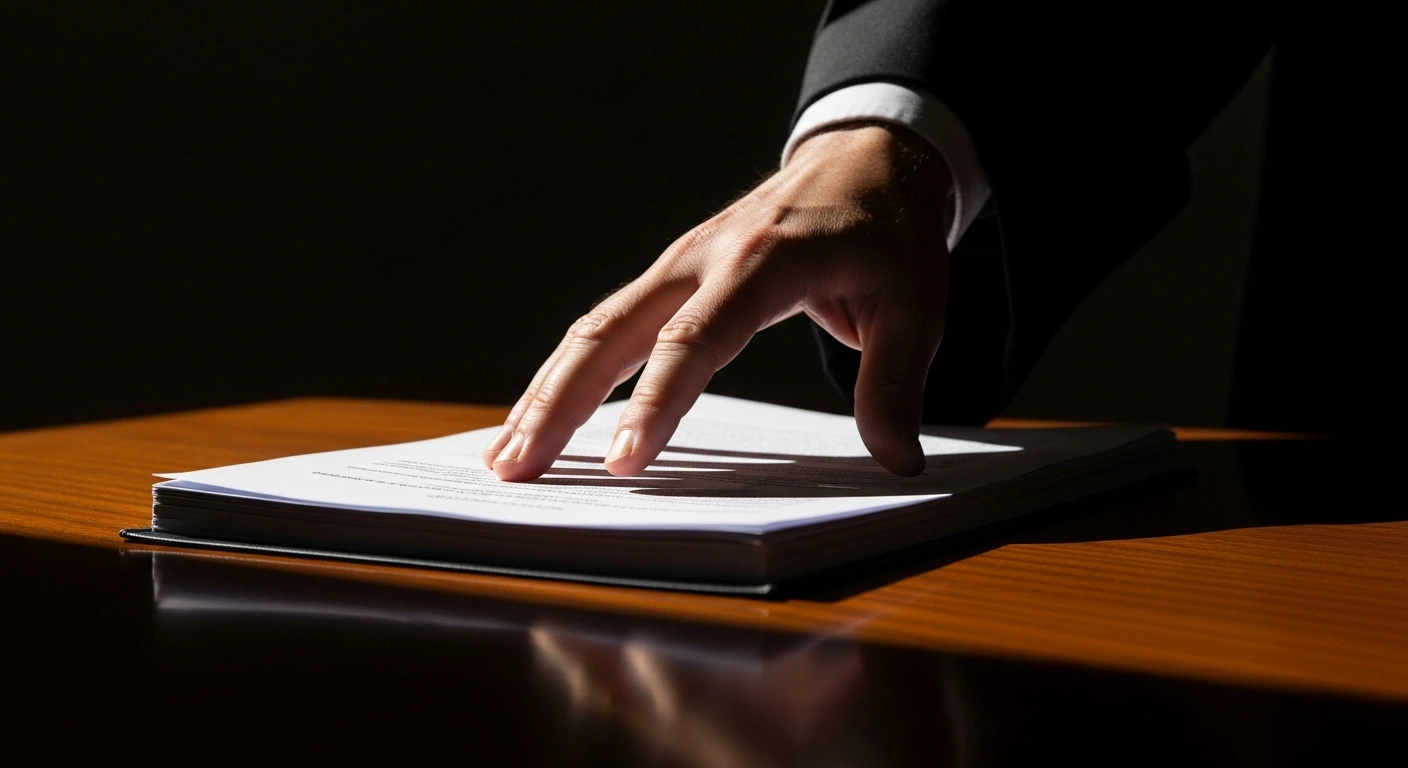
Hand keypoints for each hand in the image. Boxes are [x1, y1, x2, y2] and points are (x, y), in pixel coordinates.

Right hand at [483, 123, 953, 479]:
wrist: (865, 159)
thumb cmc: (887, 229)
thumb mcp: (917, 302)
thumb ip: (897, 381)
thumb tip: (898, 459)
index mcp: (763, 261)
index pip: (697, 340)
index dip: (656, 403)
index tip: (625, 462)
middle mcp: (702, 258)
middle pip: (610, 332)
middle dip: (558, 402)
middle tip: (517, 468)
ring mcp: (678, 265)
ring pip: (593, 329)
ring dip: (546, 391)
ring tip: (507, 455)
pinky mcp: (671, 278)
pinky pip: (607, 326)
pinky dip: (568, 372)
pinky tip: (542, 412)